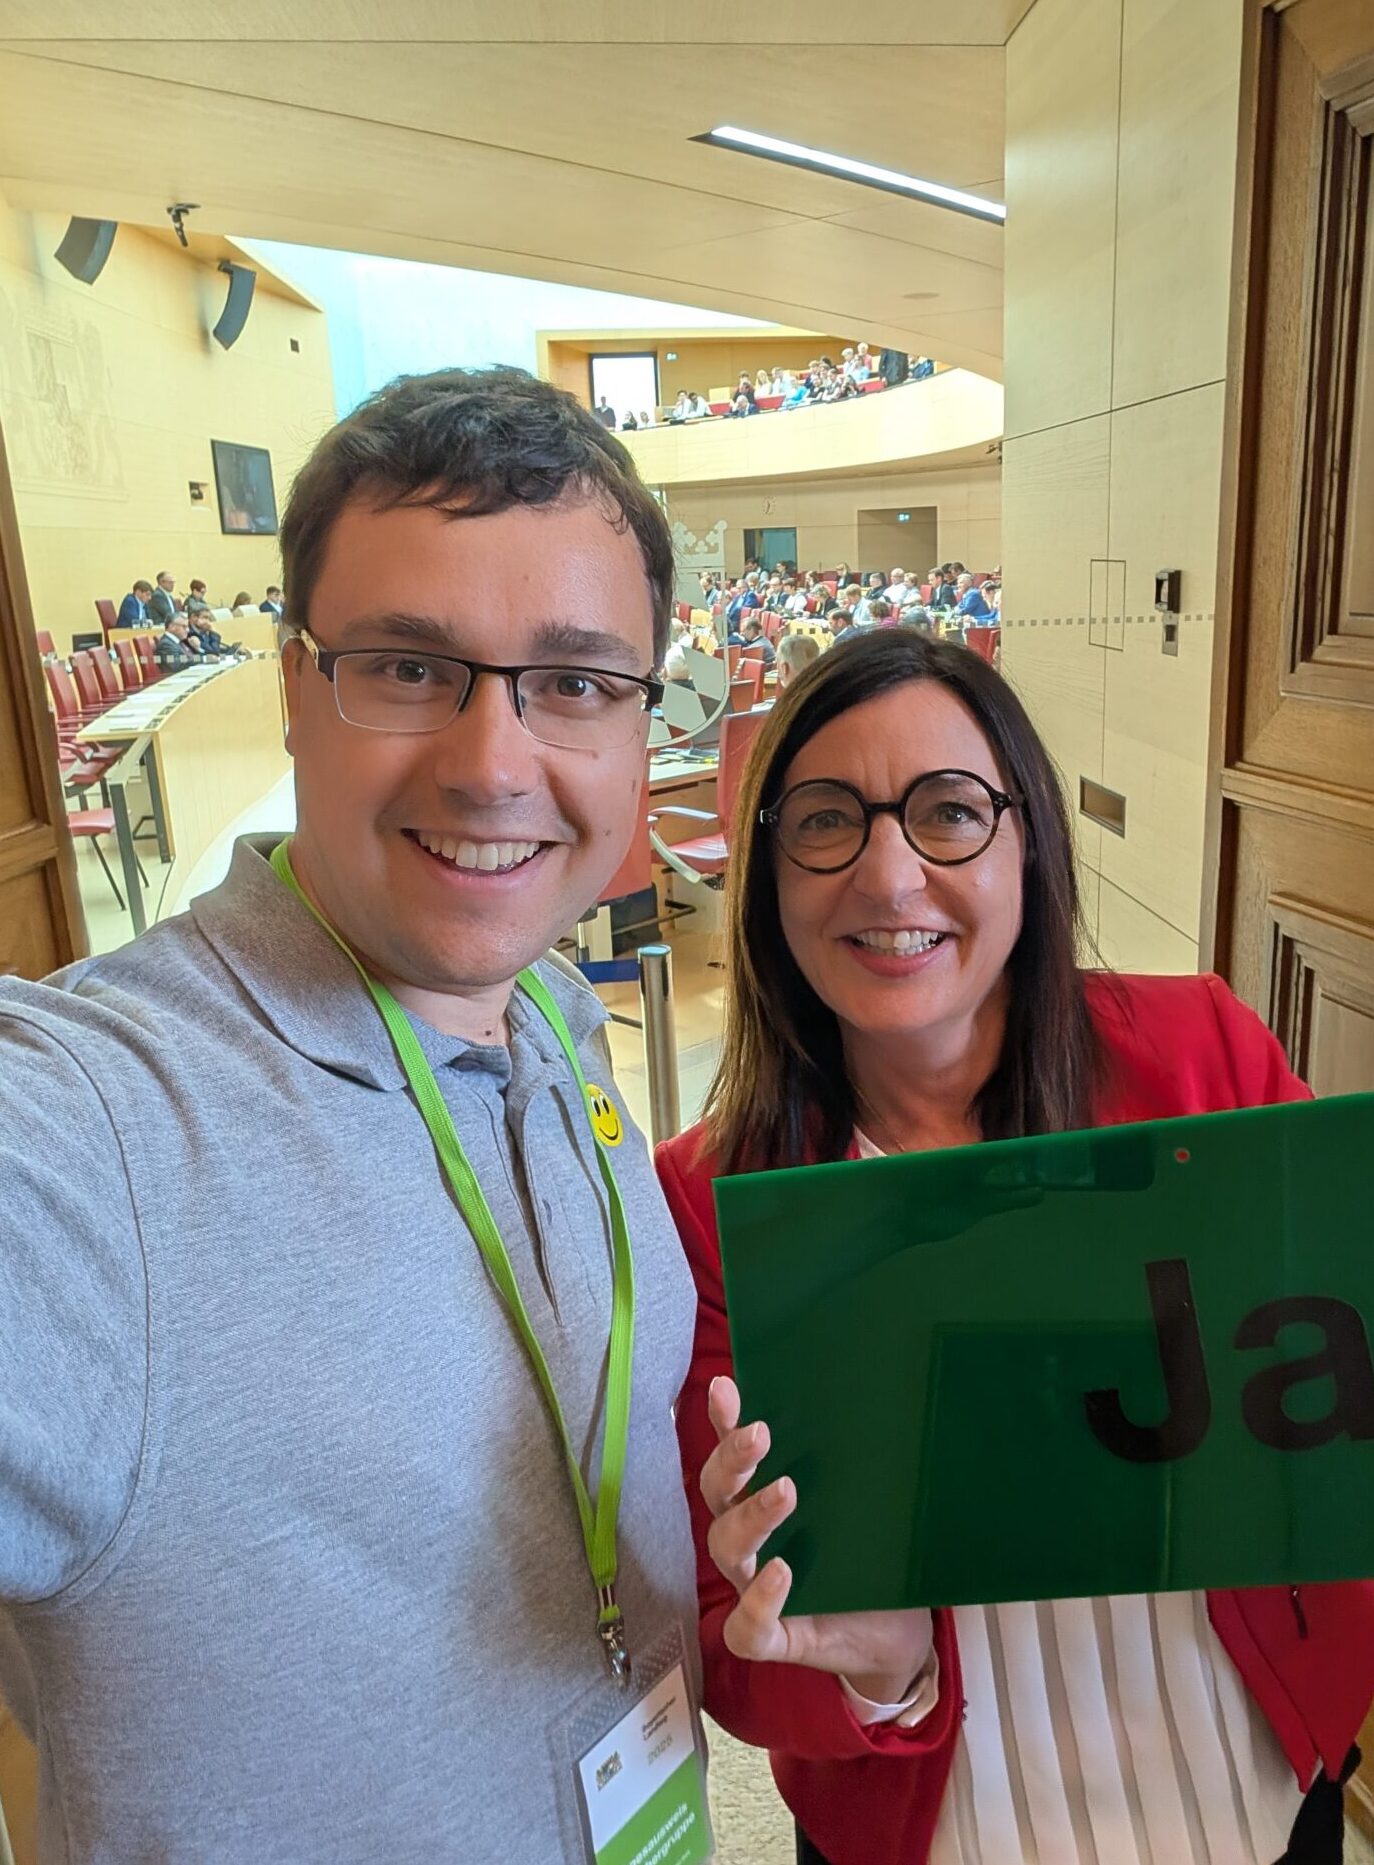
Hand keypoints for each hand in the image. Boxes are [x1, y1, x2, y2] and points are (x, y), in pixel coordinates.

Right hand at [700, 1377, 932, 1703]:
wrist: (900, 1633)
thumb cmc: (876, 1559)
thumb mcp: (871, 1502)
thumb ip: (866, 1461)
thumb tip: (888, 1396)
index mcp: (764, 1499)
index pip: (734, 1454)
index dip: (722, 1422)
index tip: (726, 1387)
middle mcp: (751, 1539)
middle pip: (717, 1494)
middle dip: (731, 1461)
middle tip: (761, 1435)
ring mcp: (756, 1588)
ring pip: (727, 1549)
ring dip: (750, 1517)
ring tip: (786, 1492)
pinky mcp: (776, 1638)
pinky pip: (747, 1628)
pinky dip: (758, 1602)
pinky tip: (780, 1573)